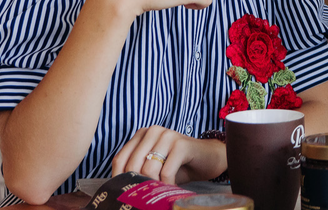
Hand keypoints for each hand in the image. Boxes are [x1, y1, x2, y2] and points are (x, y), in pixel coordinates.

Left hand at [112, 126, 226, 183]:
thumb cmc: (180, 165)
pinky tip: (172, 188)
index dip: (119, 180)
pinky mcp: (182, 144)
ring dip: (154, 186)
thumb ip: (138, 171)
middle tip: (145, 196)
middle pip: (133, 165)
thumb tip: (118, 189)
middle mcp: (153, 131)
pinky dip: (168, 185)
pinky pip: (166, 171)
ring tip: (160, 192)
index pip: (120, 160)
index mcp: (142, 134)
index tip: (125, 194)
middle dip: (139, 185)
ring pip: (148, 169)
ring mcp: (168, 135)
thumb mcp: (155, 167)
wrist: (209, 158)